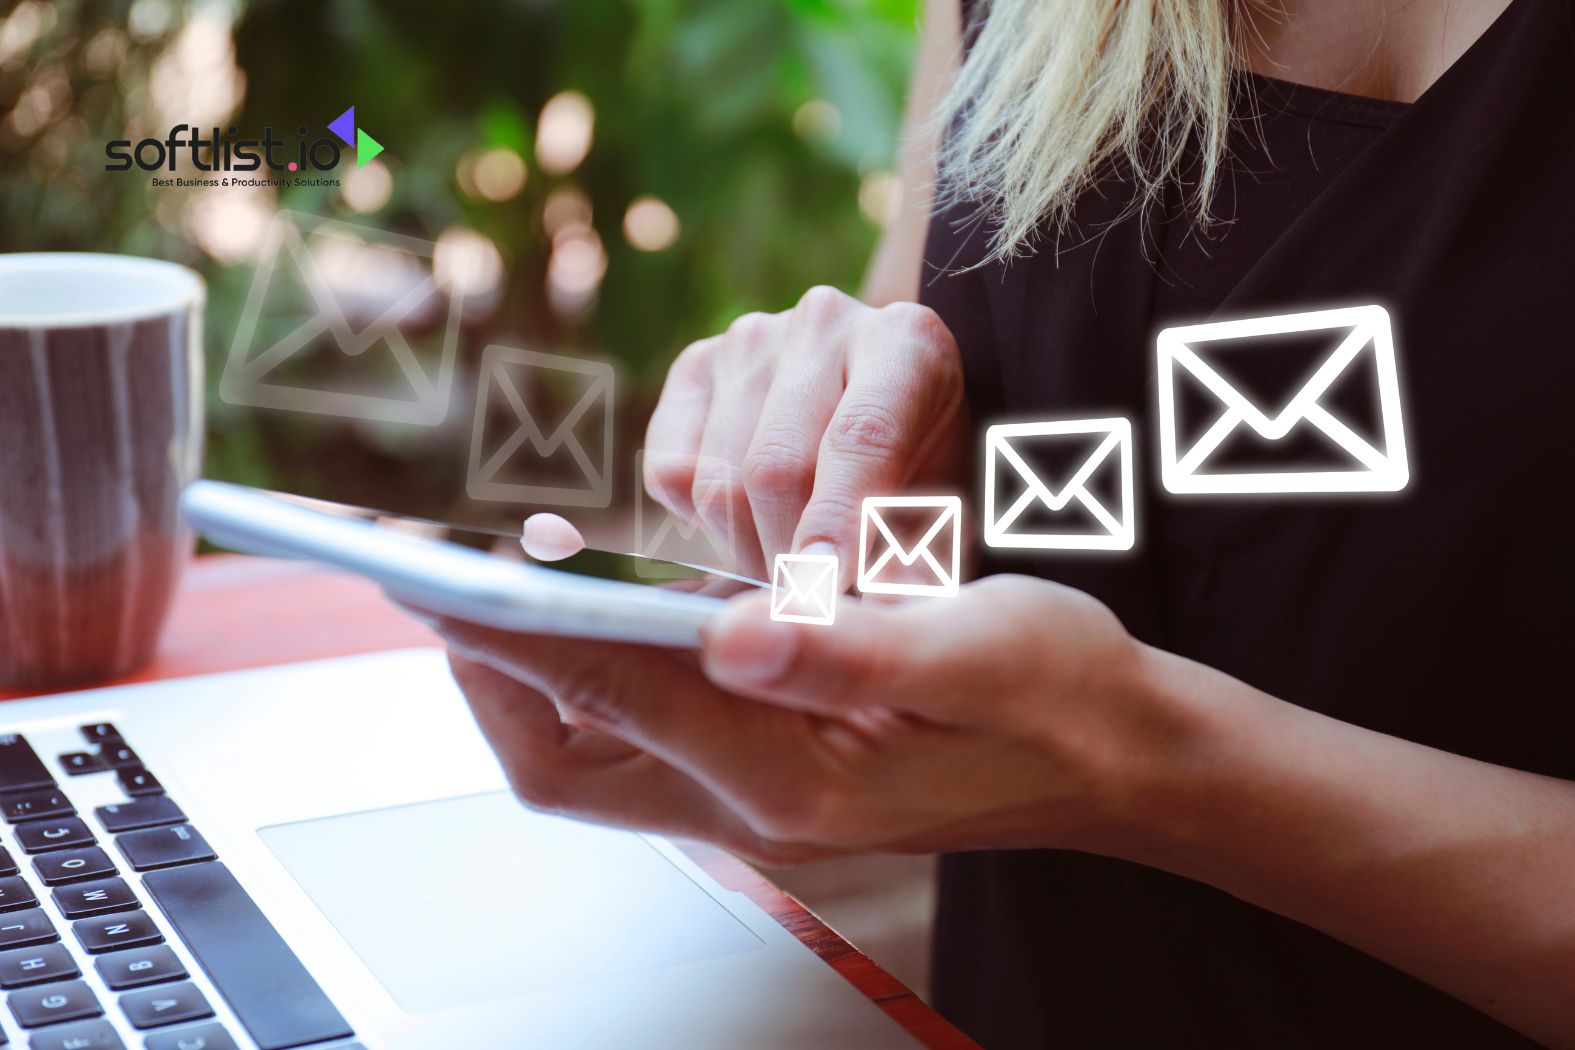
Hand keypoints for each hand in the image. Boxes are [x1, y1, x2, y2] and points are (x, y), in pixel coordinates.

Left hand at [428, 575, 1181, 864]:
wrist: (1115, 755)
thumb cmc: (1055, 694)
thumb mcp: (973, 647)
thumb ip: (847, 645)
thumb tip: (725, 628)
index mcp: (798, 776)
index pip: (617, 697)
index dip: (521, 630)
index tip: (442, 572)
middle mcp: (758, 805)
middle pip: (568, 760)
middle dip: (489, 671)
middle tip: (438, 582)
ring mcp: (758, 799)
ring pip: (593, 753)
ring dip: (533, 673)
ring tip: (497, 585)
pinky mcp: (770, 773)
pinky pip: (640, 737)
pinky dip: (596, 675)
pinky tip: (600, 610)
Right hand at [643, 285, 966, 580]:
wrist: (881, 413)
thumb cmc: (920, 473)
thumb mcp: (943, 517)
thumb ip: (919, 562)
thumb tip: (887, 613)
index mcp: (906, 342)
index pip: (861, 437)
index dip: (836, 520)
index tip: (819, 590)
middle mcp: (824, 323)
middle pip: (776, 466)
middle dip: (785, 556)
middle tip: (802, 604)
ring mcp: (750, 338)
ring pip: (718, 478)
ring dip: (744, 548)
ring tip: (783, 565)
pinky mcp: (694, 365)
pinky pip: (670, 472)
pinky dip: (698, 519)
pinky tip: (745, 519)